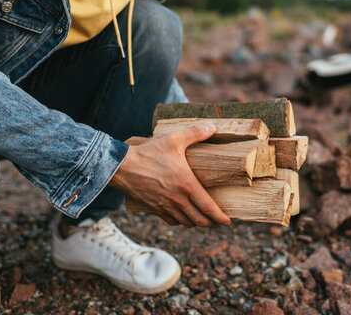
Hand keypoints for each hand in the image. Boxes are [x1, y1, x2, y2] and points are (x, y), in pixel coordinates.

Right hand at [110, 125, 231, 227]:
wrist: (122, 167)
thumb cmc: (149, 153)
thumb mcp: (174, 139)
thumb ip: (195, 133)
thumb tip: (214, 127)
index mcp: (187, 186)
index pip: (209, 208)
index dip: (220, 217)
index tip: (228, 222)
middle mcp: (178, 200)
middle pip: (200, 220)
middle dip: (211, 222)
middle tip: (218, 219)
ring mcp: (165, 206)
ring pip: (186, 223)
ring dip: (197, 223)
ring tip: (203, 218)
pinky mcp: (154, 208)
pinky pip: (171, 221)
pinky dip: (181, 221)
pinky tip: (183, 216)